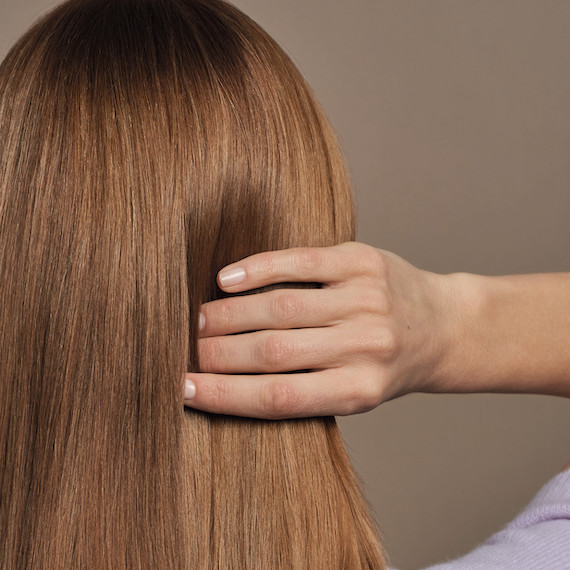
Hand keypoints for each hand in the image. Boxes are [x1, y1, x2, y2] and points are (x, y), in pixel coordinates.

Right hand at [183, 242, 452, 418]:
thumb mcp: (353, 390)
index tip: (182, 390)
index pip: (277, 397)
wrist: (442, 328)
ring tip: (198, 319)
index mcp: (357, 390)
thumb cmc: (385, 365)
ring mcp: (364, 300)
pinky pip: (302, 262)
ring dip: (229, 314)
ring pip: (281, 307)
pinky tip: (227, 279)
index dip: (224, 395)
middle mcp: (363, 347)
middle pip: (273, 352)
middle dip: (217, 352)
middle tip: (184, 349)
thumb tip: (224, 379)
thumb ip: (301, 387)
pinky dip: (259, 269)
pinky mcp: (362, 262)